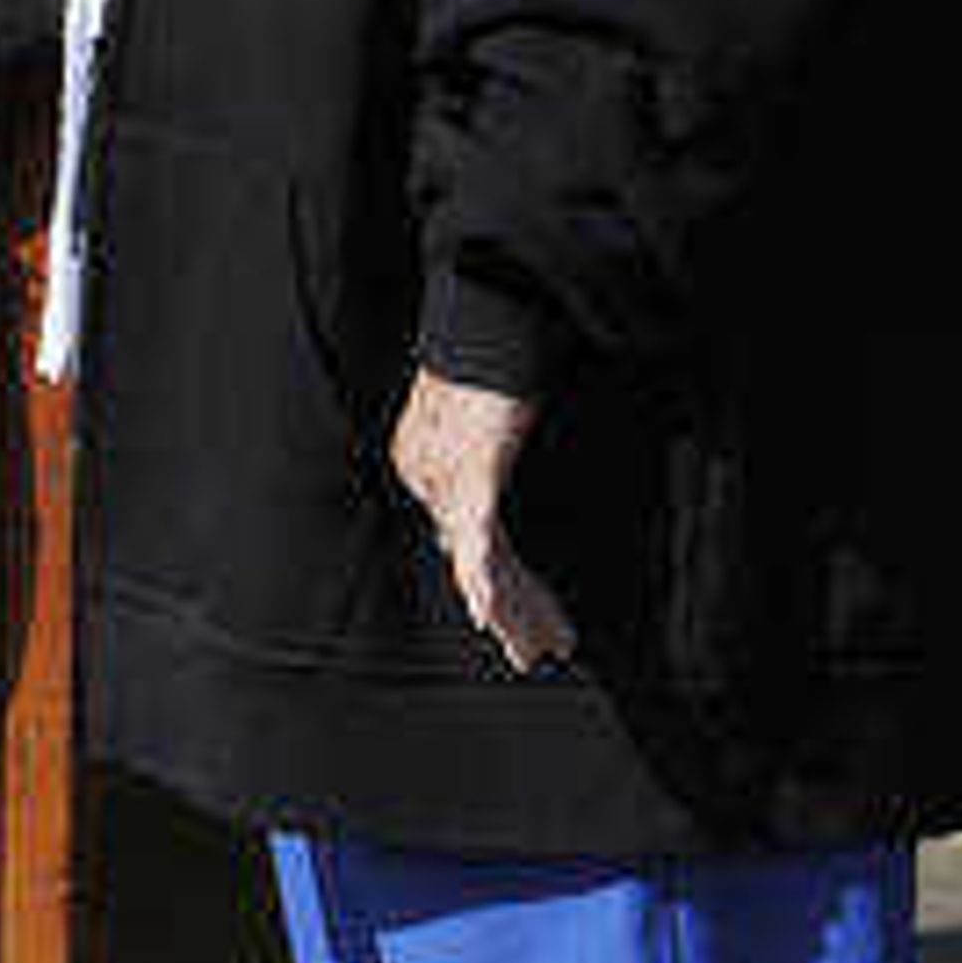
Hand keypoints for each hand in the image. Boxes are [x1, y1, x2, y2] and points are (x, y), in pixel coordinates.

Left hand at [389, 367, 576, 674]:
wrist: (493, 309)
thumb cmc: (494, 353)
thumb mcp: (486, 417)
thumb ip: (482, 463)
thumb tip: (488, 520)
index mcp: (423, 461)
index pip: (464, 541)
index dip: (498, 585)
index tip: (522, 620)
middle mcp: (425, 472)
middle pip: (467, 559)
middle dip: (509, 610)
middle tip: (534, 653)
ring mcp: (444, 473)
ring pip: (476, 561)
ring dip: (512, 609)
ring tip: (538, 650)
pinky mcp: (471, 469)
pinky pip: (479, 538)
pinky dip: (488, 579)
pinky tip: (495, 616)